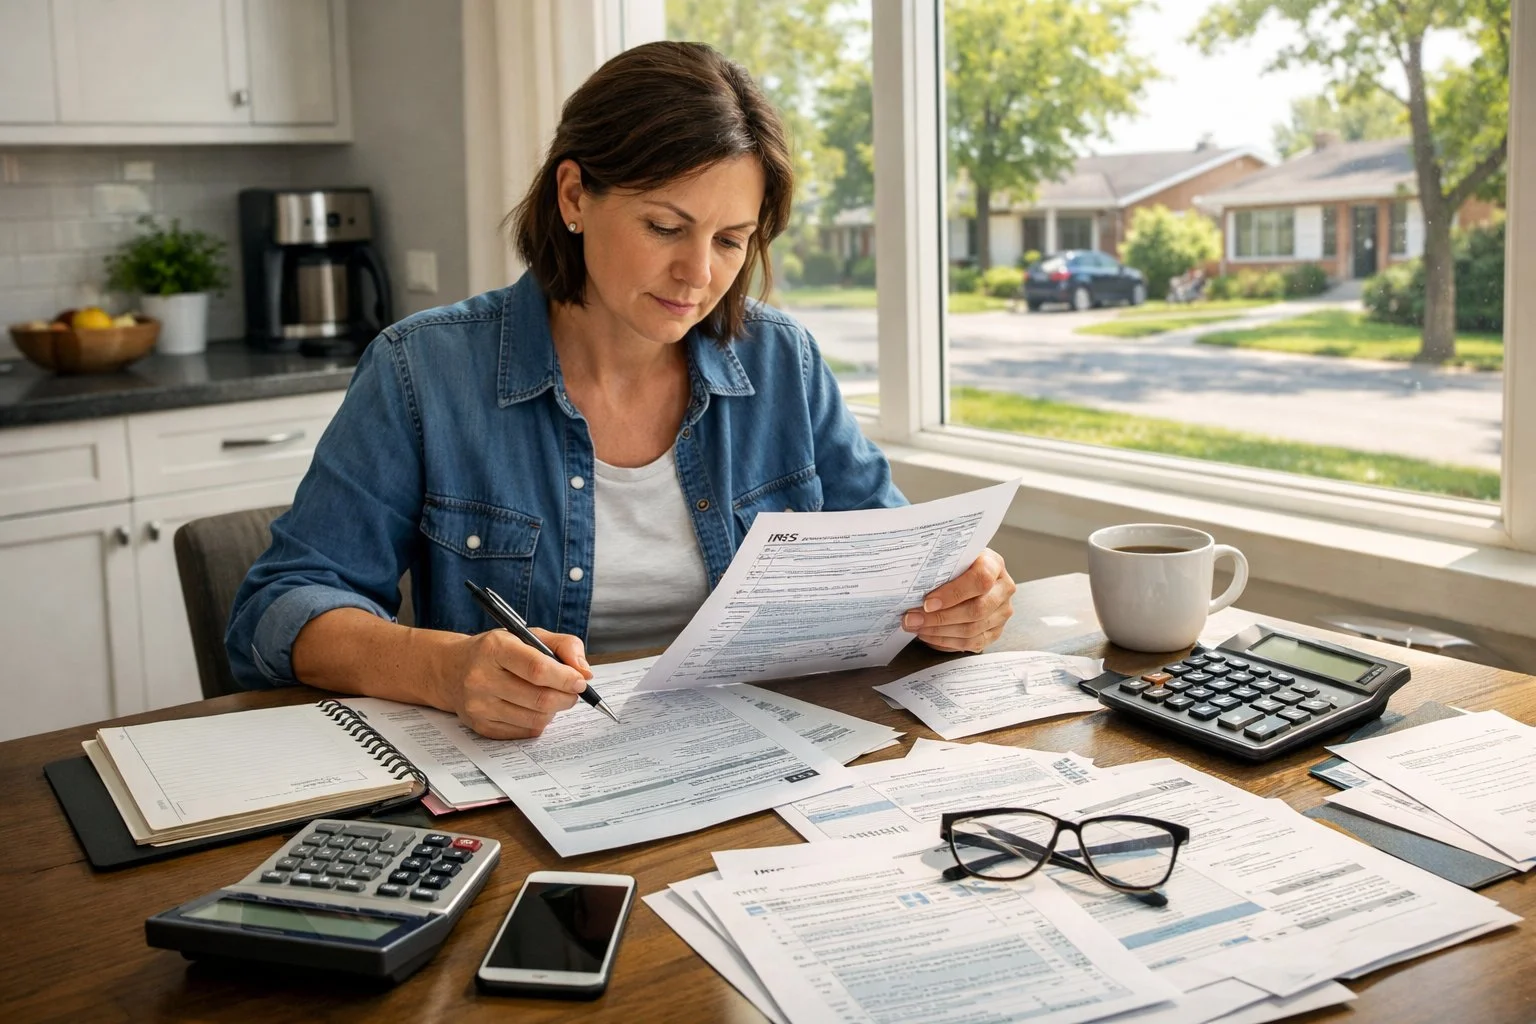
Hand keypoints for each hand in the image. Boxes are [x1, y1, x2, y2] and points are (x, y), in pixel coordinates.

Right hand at [439, 627, 593, 738]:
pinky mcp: (480, 726)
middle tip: (572, 691)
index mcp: (494, 648)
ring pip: (536, 718)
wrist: (452, 670)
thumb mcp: (528, 635)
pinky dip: (538, 721)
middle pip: (540, 699)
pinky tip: (532, 707)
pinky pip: (524, 731)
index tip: (580, 681)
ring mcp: (478, 705)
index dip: (565, 678)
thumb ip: (563, 646)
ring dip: (554, 710)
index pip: (537, 669)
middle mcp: (481, 678)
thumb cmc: (497, 651)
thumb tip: (584, 672)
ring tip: (552, 697)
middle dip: (566, 697)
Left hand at [902, 548, 1015, 652]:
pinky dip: (947, 641)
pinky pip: (972, 643)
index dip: (953, 593)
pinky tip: (928, 635)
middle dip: (940, 618)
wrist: (971, 574)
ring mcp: (1002, 612)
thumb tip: (912, 586)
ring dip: (939, 632)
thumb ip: (940, 567)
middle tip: (912, 619)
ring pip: (973, 630)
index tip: (927, 602)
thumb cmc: (958, 565)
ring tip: (916, 627)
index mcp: (994, 564)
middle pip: (976, 610)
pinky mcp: (996, 631)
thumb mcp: (952, 557)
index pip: (980, 579)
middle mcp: (1003, 588)